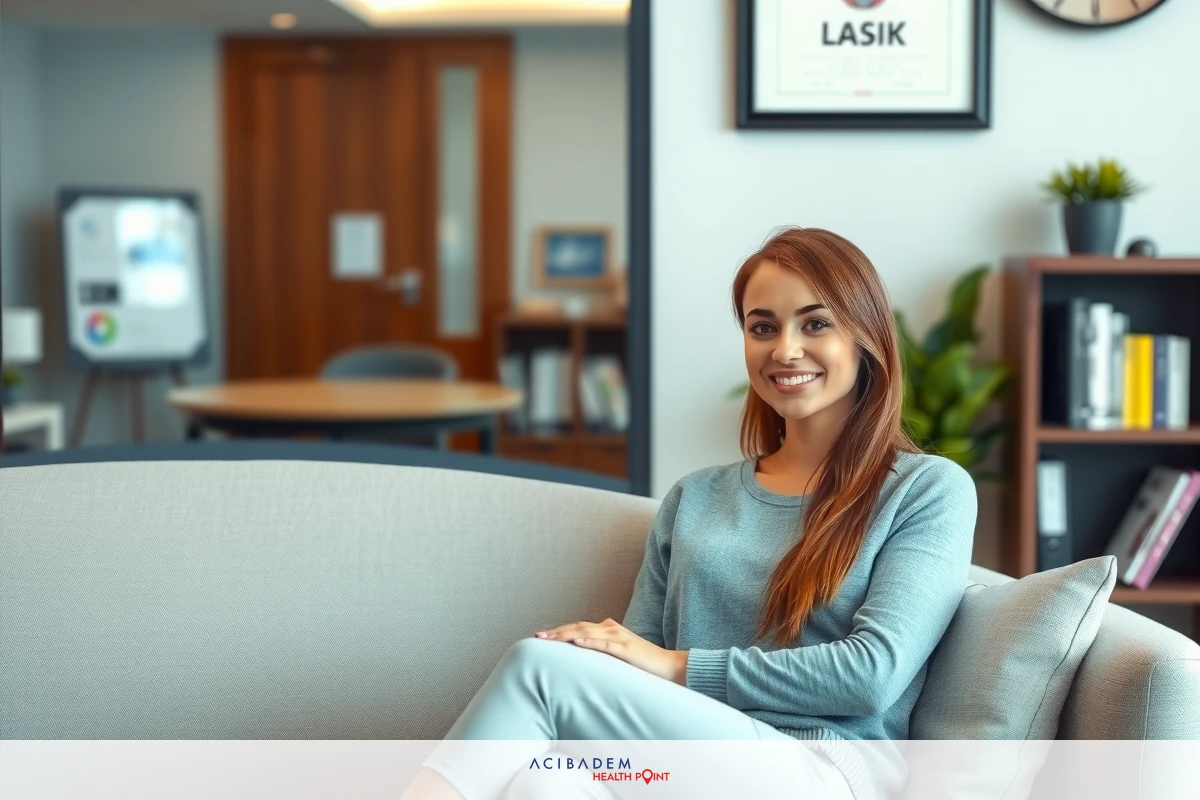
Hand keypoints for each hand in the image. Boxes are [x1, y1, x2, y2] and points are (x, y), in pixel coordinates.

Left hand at [535, 618, 688, 684]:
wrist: (670, 667)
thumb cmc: (643, 665)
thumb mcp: (617, 658)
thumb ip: (601, 656)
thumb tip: (581, 663)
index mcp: (608, 630)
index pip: (578, 628)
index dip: (559, 631)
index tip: (541, 636)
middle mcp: (611, 629)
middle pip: (578, 627)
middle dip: (556, 632)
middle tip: (537, 636)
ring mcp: (619, 637)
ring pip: (586, 633)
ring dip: (565, 635)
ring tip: (548, 639)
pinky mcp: (626, 648)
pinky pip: (605, 644)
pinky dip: (589, 642)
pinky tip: (575, 643)